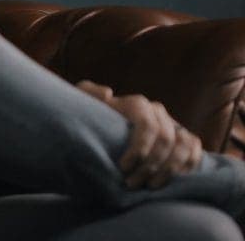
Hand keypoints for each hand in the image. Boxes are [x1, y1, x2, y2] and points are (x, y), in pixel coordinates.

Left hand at [75, 80, 202, 189]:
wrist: (103, 127)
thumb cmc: (91, 117)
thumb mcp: (82, 102)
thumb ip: (87, 92)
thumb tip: (109, 93)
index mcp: (137, 104)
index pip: (147, 126)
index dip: (139, 149)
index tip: (123, 167)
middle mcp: (158, 112)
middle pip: (165, 140)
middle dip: (150, 165)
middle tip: (132, 183)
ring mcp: (172, 123)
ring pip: (183, 145)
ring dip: (169, 169)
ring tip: (150, 186)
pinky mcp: (183, 137)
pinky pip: (194, 149)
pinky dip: (188, 165)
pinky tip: (173, 180)